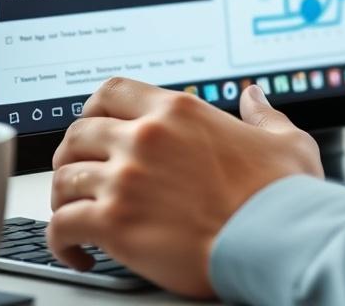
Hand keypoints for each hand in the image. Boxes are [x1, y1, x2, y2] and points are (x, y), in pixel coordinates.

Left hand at [48, 77, 322, 296]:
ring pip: (62, 178)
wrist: (276, 239)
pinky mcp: (115, 223)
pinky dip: (60, 241)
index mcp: (179, 112)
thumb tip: (253, 96)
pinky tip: (78, 253)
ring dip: (64, 198)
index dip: (94, 108)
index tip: (95, 124)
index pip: (112, 91)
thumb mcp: (283, 139)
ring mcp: (126, 179)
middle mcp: (145, 138)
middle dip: (73, 155)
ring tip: (76, 215)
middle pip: (78, 133)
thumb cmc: (283, 194)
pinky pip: (61, 226)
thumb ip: (262, 114)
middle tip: (82, 174)